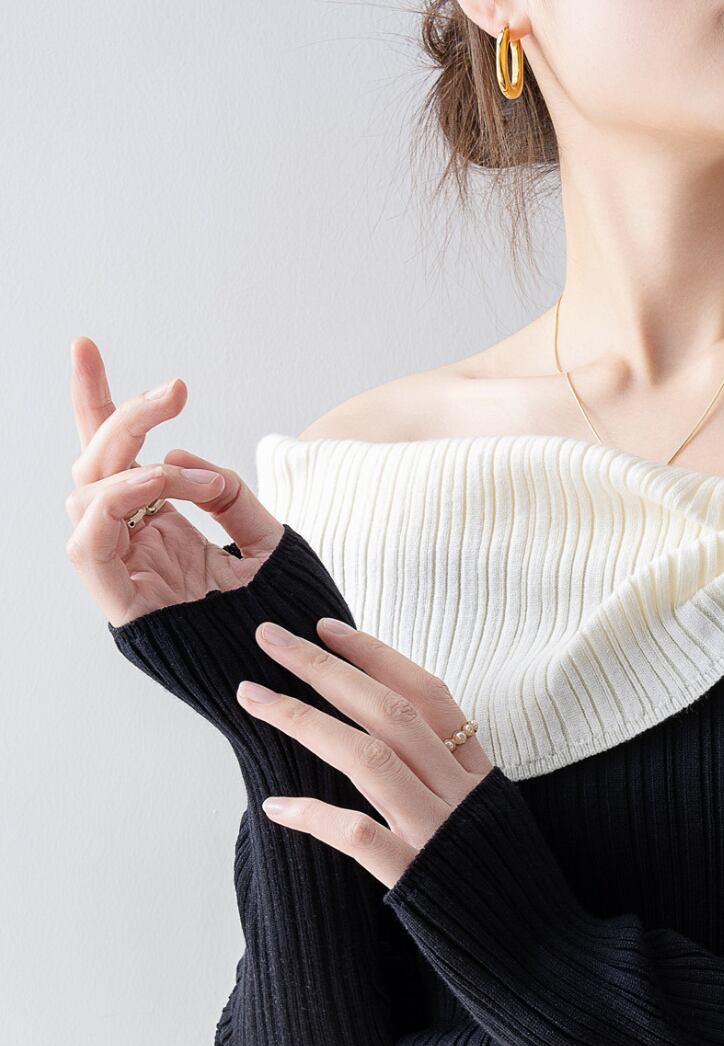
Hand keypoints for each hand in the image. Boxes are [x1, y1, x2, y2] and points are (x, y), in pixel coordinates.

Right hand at [65, 335, 285, 625]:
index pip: (119, 457)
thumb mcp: (270, 540)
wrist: (300, 685)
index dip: (98, 403)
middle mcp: (135, 546)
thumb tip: (175, 454)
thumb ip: (229, 494)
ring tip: (182, 469)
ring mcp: (125, 574)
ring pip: (86, 498)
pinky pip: (88, 548)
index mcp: (163, 528)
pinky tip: (155, 485)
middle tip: (173, 390)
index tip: (87, 345)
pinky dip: (114, 506)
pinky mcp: (122, 607)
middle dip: (119, 416)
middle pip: (94, 467)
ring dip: (129, 466)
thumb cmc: (288, 616)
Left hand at [238, 615, 493, 889]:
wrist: (548, 957)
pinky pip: (360, 835)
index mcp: (482, 773)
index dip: (377, 656)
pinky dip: (315, 816)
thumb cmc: (511, 890)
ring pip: (371, 758)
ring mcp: (441, 833)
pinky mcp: (419, 878)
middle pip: (392, 711)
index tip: (326, 627)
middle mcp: (463, 792)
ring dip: (305, 721)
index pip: (429, 694)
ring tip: (252, 697)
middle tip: (270, 637)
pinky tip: (275, 806)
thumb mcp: (496, 820)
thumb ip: (458, 783)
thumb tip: (405, 752)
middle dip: (326, 668)